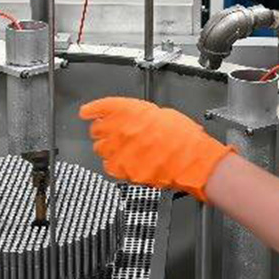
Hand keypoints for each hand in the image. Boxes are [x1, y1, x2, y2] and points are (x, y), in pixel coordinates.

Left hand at [79, 97, 234, 199]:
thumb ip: (141, 116)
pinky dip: (114, 165)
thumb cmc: (184, 137)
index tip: (86, 112)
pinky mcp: (125, 170)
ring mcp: (120, 151)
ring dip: (107, 148)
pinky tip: (123, 162)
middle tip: (112, 133)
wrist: (192, 160)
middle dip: (102, 131)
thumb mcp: (163, 114)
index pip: (99, 108)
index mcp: (129, 111)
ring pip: (100, 149)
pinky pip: (109, 167)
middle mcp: (120, 130)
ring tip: (120, 149)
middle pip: (96, 130)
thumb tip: (135, 119)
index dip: (90, 110)